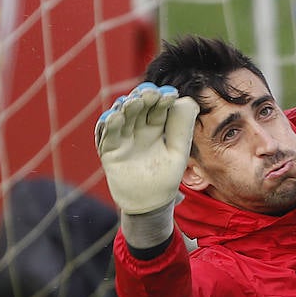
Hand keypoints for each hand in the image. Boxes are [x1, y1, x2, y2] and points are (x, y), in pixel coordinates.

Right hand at [93, 83, 198, 214]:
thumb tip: (188, 100)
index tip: (170, 93)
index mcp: (155, 127)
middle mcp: (137, 130)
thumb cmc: (166, 177)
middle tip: (150, 92)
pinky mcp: (109, 151)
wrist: (150, 203)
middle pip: (138, 109)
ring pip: (121, 118)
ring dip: (125, 108)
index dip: (162, 100)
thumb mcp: (178, 152)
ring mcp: (122, 139)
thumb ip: (181, 128)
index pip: (157, 109)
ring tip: (133, 101)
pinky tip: (114, 116)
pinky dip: (109, 126)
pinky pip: (107, 136)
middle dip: (142, 99)